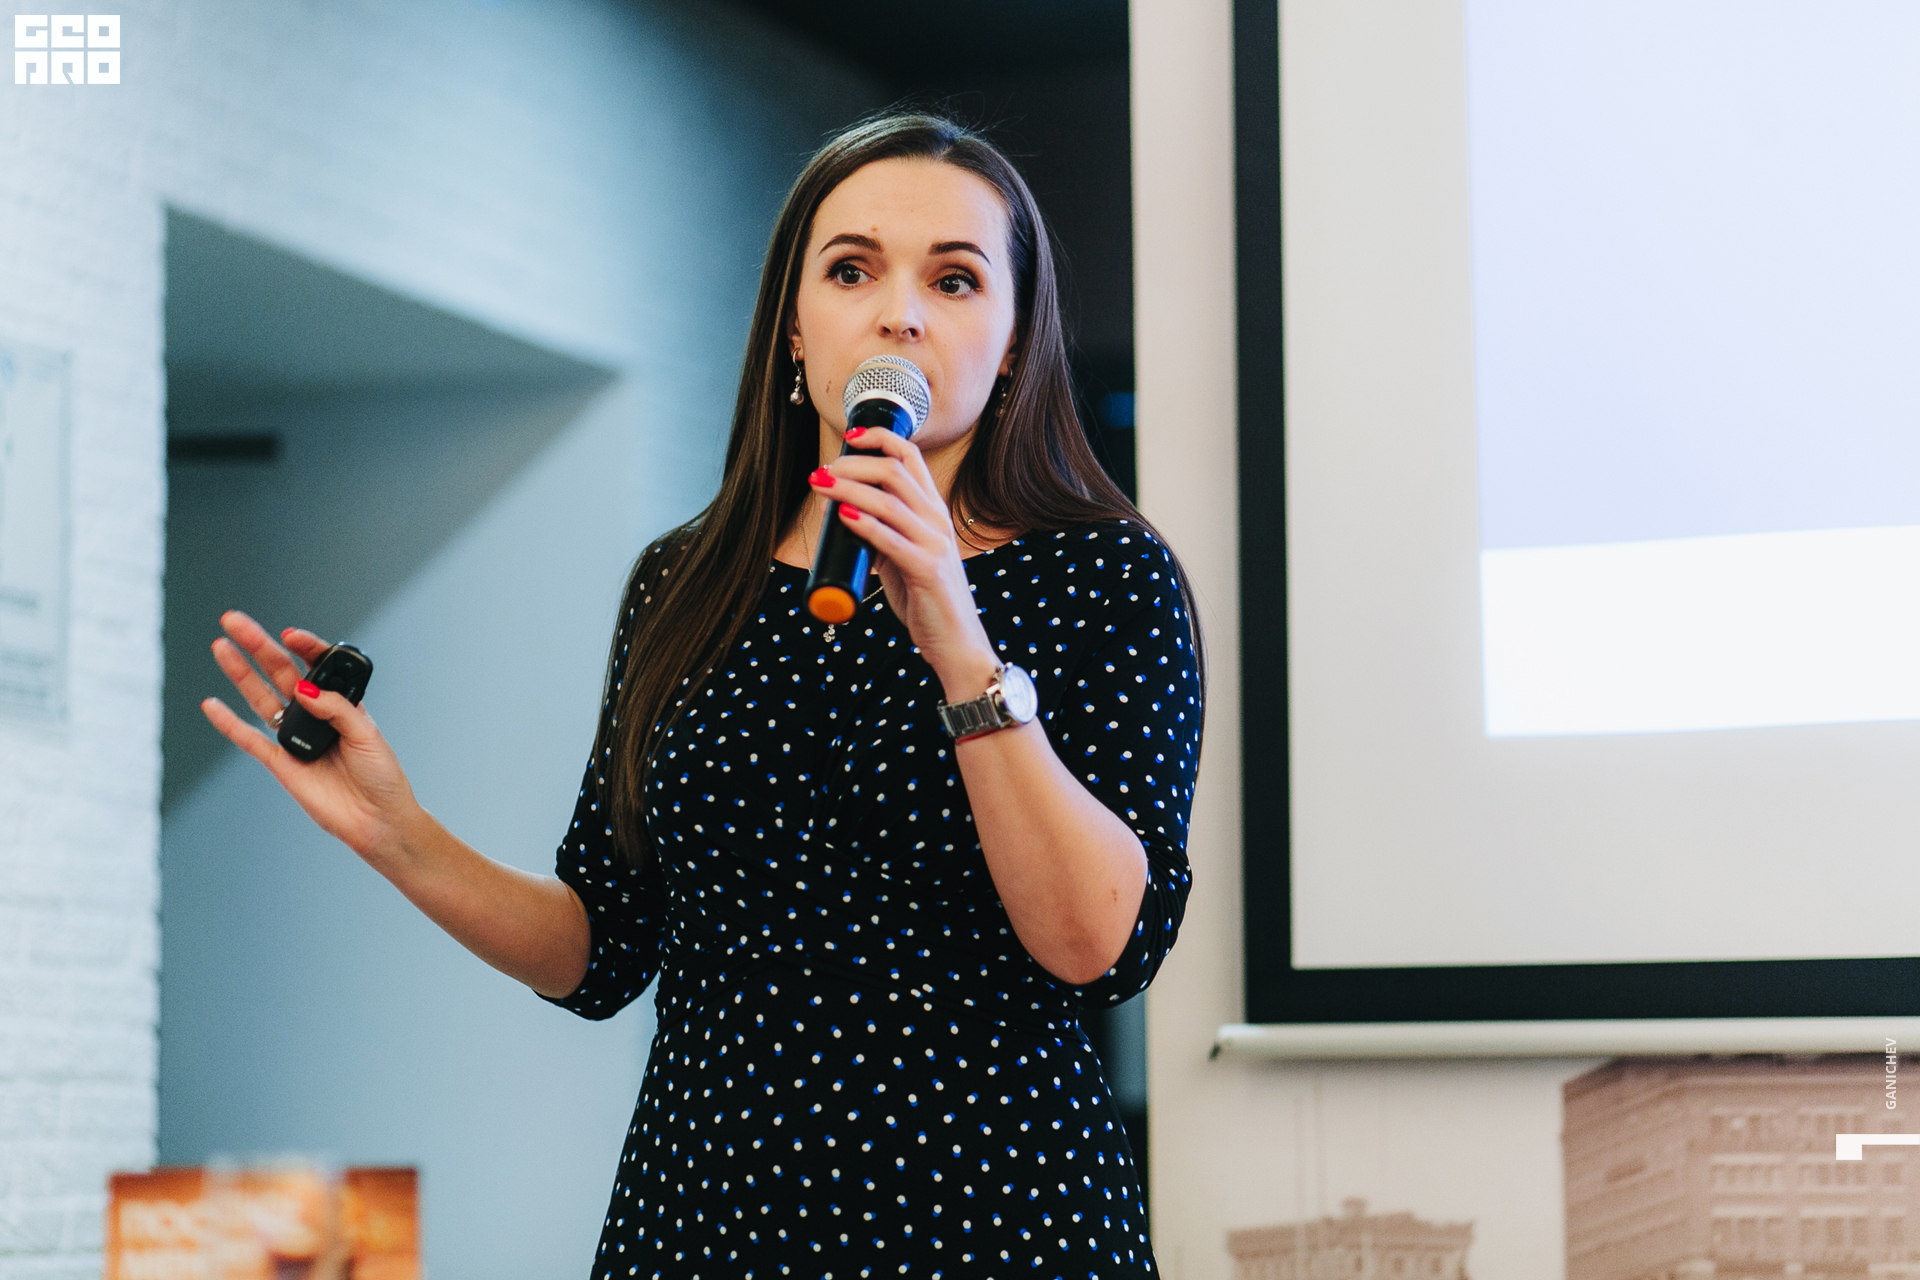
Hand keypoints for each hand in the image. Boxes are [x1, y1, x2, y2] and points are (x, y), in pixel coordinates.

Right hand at [200, 610, 422, 865]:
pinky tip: (211, 704)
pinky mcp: (280, 762)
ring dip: (239, 672)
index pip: (316, 665)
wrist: (377, 820)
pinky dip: (229, 723)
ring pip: (260, 697)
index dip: (303, 646)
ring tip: (220, 645)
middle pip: (280, 672)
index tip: (290, 635)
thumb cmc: (381, 776)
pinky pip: (249, 740)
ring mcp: (294, 737)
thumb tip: (302, 689)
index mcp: (340, 703)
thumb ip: (336, 709)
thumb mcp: (367, 735)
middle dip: (257, 644)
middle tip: (233, 620)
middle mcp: (313, 714)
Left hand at [809, 426, 1000, 699]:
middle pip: (895, 470)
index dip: (880, 438)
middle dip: (853, 463)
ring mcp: (934, 544)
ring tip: (820, 485)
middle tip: (822, 471)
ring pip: (889, 501)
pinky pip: (891, 540)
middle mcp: (937, 520)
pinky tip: (844, 516)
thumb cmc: (928, 599)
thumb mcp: (904, 557)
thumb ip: (884, 534)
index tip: (849, 436)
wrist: (956, 642)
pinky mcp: (927, 570)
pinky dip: (865, 524)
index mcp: (933, 511)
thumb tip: (848, 515)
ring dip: (848, 488)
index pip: (911, 456)